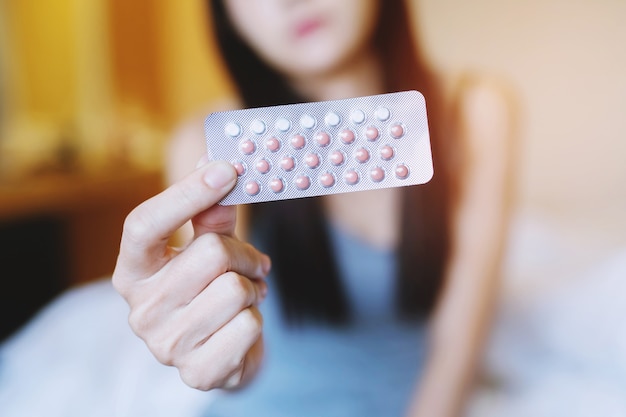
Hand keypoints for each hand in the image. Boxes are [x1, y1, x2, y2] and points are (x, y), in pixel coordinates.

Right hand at [112, 160, 270, 389]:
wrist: (222, 350)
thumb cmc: (210, 287)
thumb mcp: (207, 246)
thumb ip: (211, 214)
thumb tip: (216, 165)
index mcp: (132, 269)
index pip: (144, 225)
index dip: (186, 193)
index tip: (227, 169)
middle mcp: (140, 308)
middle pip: (210, 254)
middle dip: (243, 255)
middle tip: (251, 264)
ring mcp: (165, 345)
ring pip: (235, 291)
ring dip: (252, 289)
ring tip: (245, 297)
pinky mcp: (196, 372)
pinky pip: (248, 327)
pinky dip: (256, 320)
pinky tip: (242, 324)